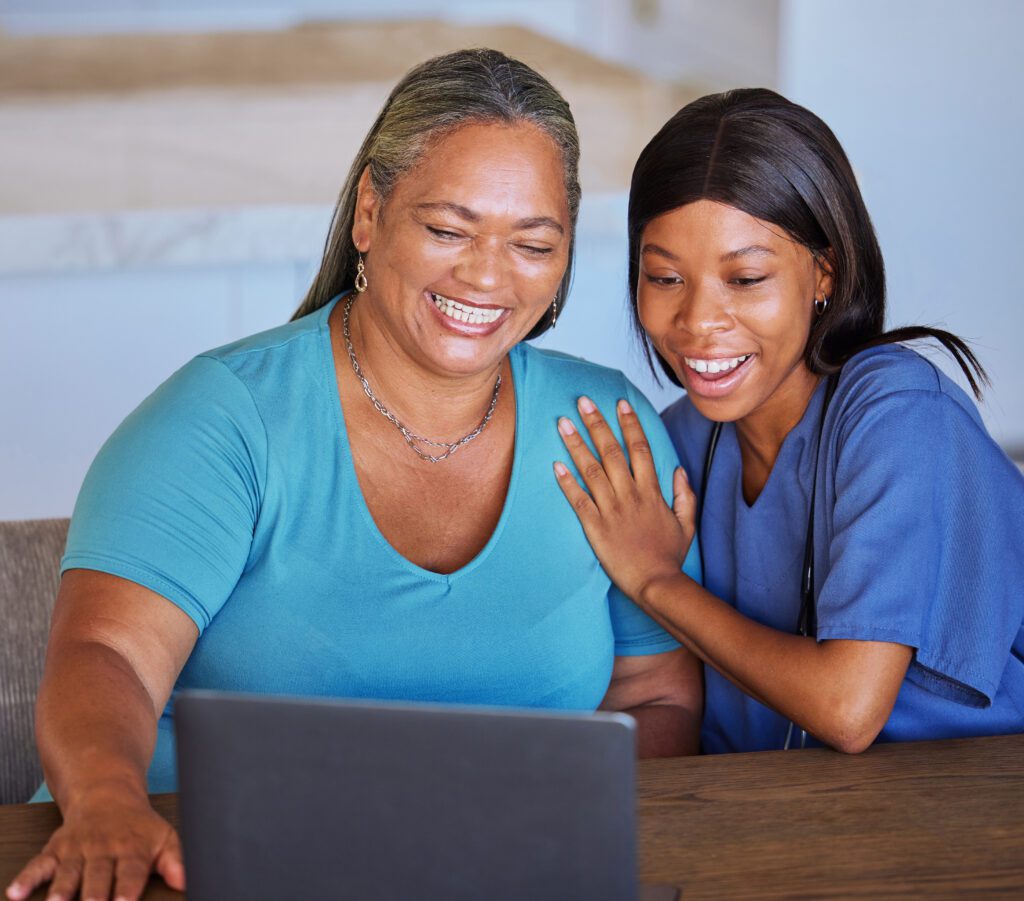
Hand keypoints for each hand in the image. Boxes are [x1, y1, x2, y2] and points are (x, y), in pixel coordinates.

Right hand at [6, 785, 184, 900]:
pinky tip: (16, 894)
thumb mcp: (164, 837)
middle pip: (98, 875)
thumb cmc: (138, 825)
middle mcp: (103, 848)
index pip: (131, 871)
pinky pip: (39, 865)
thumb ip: (176, 860)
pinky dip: (26, 878)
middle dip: (94, 895)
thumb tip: (187, 882)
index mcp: (132, 848)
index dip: (127, 888)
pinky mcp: (55, 850)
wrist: (107, 793)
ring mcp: (77, 849)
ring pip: (69, 872)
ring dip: (62, 890)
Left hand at [553, 396, 695, 600]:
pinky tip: (555, 464)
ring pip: (591, 470)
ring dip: (576, 444)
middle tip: (582, 401)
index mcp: (651, 492)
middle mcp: (630, 495)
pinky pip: (578, 500)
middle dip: (596, 423)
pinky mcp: (595, 527)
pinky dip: (566, 481)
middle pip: (611, 451)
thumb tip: (679, 470)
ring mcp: (611, 510)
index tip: (620, 403)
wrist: (656, 584)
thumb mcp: (686, 523)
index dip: (629, 424)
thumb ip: (684, 495)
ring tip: (563, 423)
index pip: (640, 449)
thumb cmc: (669, 556)